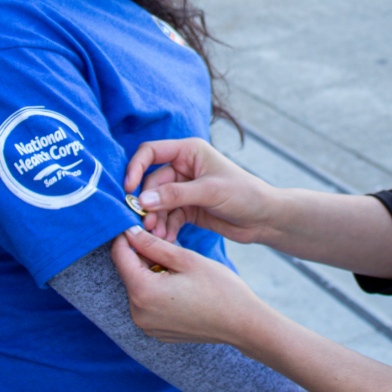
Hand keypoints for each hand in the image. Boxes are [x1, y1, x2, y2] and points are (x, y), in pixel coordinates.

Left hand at [111, 227, 264, 345]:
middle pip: (129, 272)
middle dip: (142, 253)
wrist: (241, 323)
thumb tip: (130, 231)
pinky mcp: (157, 331)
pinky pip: (149, 303)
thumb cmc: (218, 288)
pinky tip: (180, 282)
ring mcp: (147, 325)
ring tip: (177, 262)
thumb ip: (154, 245)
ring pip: (140, 286)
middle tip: (166, 239)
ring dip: (151, 270)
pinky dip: (158, 288)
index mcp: (143, 292)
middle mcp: (138, 313)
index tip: (137, 221)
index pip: (119, 256)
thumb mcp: (186, 259)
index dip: (126, 235)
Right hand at [124, 137, 277, 242]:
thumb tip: (142, 200)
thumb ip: (175, 195)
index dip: (135, 168)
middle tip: (148, 224)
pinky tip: (167, 239)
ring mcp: (184, 189)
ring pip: (157, 202)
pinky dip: (165, 228)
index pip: (151, 152)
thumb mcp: (209, 191)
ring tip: (159, 235)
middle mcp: (183, 167)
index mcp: (189, 151)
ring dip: (155, 219)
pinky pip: (167, 217)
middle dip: (147, 203)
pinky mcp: (187, 208)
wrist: (263, 218)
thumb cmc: (243, 194)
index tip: (128, 190)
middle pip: (151, 182)